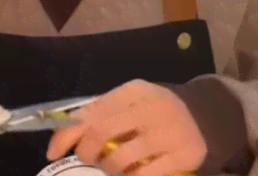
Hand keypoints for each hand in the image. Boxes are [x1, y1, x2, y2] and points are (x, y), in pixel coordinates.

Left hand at [47, 80, 205, 175]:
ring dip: (108, 169)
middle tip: (88, 158)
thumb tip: (66, 131)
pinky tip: (132, 174)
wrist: (205, 115)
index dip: (67, 133)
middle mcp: (151, 107)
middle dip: (86, 151)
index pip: (91, 110)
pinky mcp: (184, 156)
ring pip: (120, 159)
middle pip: (101, 131)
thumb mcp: (131, 100)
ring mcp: (168, 132)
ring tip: (112, 167)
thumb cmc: (155, 109)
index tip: (53, 151)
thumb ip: (103, 110)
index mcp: (133, 90)